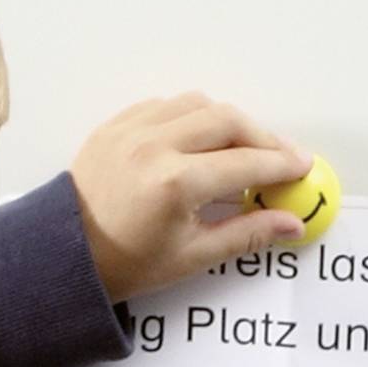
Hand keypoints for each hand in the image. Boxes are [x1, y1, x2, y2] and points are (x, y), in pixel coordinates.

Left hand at [67, 95, 318, 298]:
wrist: (65, 255)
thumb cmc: (125, 263)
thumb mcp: (193, 256)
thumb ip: (248, 233)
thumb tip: (291, 222)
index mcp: (174, 183)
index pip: (245, 163)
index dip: (281, 165)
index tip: (303, 168)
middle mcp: (153, 146)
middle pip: (228, 120)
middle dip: (262, 137)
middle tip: (281, 157)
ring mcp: (131, 130)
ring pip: (197, 103)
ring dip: (228, 121)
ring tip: (244, 147)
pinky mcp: (116, 125)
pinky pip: (164, 105)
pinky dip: (191, 116)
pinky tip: (201, 140)